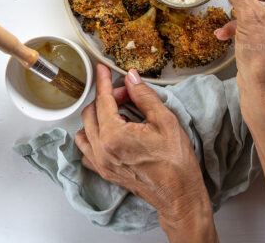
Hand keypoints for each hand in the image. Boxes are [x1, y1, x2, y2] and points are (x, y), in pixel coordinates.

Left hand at [75, 63, 217, 242]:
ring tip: (119, 112)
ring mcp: (101, 164)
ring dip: (97, 116)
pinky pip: (86, 150)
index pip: (103, 100)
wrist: (179, 195)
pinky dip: (93, 136)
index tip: (103, 68)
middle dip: (106, 97)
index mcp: (114, 136)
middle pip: (91, 113)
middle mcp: (101, 151)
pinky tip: (110, 132)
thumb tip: (131, 78)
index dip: (104, 81)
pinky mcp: (105, 172)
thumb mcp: (165, 121)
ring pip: (84, 130)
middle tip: (126, 93)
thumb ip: (144, 96)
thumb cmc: (176, 162)